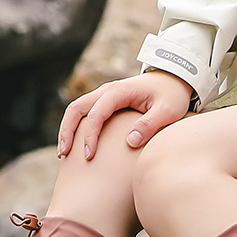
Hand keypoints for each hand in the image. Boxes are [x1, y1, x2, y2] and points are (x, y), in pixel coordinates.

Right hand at [58, 71, 193, 159]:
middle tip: (63, 155)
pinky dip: (76, 128)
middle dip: (67, 131)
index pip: (96, 114)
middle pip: (76, 108)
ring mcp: (103, 95)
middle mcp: (106, 91)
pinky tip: (76, 147)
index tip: (89, 156)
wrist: (173, 80)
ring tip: (64, 154)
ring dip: (67, 130)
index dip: (90, 136)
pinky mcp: (105, 103)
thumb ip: (150, 124)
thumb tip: (130, 142)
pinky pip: (84, 113)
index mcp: (119, 92)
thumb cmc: (171, 96)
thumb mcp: (168, 110)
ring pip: (76, 110)